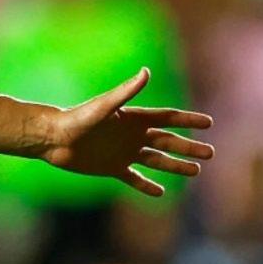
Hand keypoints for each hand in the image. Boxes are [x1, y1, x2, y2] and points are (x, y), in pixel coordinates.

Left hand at [41, 68, 214, 196]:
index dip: (188, 120)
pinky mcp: (111, 167)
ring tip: (195, 171)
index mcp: (133, 119)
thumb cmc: (76, 119)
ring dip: (175, 166)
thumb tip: (146, 71)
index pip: (168, 118)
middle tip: (210, 153)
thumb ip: (126, 91)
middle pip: (167, 141)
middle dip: (189, 147)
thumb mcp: (104, 106)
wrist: (52, 138)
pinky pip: (134, 178)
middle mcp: (131, 135)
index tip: (209, 123)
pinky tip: (161, 192)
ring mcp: (123, 152)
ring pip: (156, 160)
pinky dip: (147, 185)